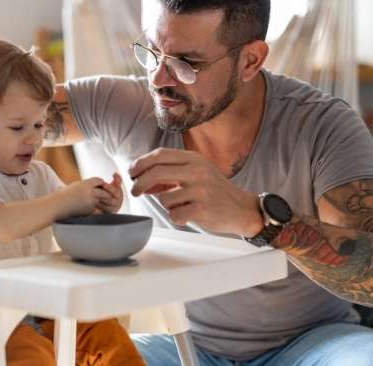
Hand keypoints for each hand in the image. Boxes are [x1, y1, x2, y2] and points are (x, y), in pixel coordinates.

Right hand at [58, 174, 122, 217]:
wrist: (58, 205)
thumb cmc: (64, 195)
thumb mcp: (76, 185)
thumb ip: (87, 185)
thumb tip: (96, 186)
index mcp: (86, 184)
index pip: (99, 181)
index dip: (100, 183)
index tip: (99, 185)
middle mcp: (90, 192)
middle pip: (104, 191)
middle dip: (104, 193)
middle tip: (103, 194)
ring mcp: (90, 202)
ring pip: (101, 200)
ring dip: (100, 200)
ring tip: (93, 200)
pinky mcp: (89, 210)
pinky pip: (96, 207)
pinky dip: (94, 207)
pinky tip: (85, 206)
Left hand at [128, 148, 260, 235]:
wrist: (241, 208)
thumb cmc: (213, 190)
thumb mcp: (195, 172)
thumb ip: (171, 172)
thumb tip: (140, 178)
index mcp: (194, 158)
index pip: (159, 155)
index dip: (141, 163)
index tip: (131, 172)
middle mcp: (197, 171)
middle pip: (155, 173)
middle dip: (139, 183)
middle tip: (135, 191)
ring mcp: (200, 190)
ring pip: (164, 198)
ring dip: (165, 205)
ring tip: (180, 205)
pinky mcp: (202, 209)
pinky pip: (174, 215)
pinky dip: (176, 217)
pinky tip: (188, 215)